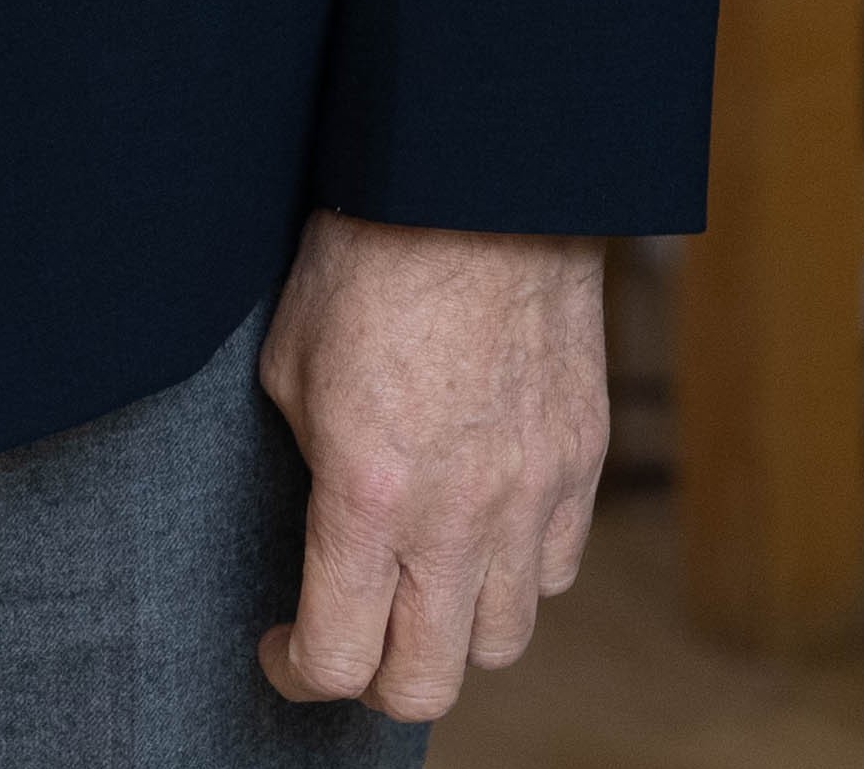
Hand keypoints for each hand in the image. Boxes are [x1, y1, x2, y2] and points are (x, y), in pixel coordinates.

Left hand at [251, 213, 609, 722]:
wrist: (481, 179)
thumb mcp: (292, 370)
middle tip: (350, 633)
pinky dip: (514, 574)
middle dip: (374, 680)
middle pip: (426, 685)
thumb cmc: (369, 258)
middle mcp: (459, 515)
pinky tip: (481, 528)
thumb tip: (322, 529)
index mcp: (368, 495)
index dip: (296, 672)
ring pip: (501, 641)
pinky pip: (554, 570)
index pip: (339, 660)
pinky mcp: (582, 459)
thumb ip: (311, 470)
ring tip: (421, 582)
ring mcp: (533, 492)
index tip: (282, 647)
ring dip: (452, 630)